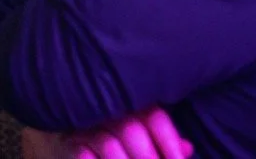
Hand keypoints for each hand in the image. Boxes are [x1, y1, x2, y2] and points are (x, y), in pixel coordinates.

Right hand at [67, 108, 192, 158]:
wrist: (74, 133)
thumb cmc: (119, 134)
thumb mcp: (144, 134)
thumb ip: (165, 141)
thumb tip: (187, 149)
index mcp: (132, 102)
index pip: (154, 117)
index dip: (169, 142)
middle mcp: (108, 108)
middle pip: (132, 130)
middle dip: (148, 158)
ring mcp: (86, 125)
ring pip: (109, 146)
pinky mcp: (68, 142)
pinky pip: (83, 156)